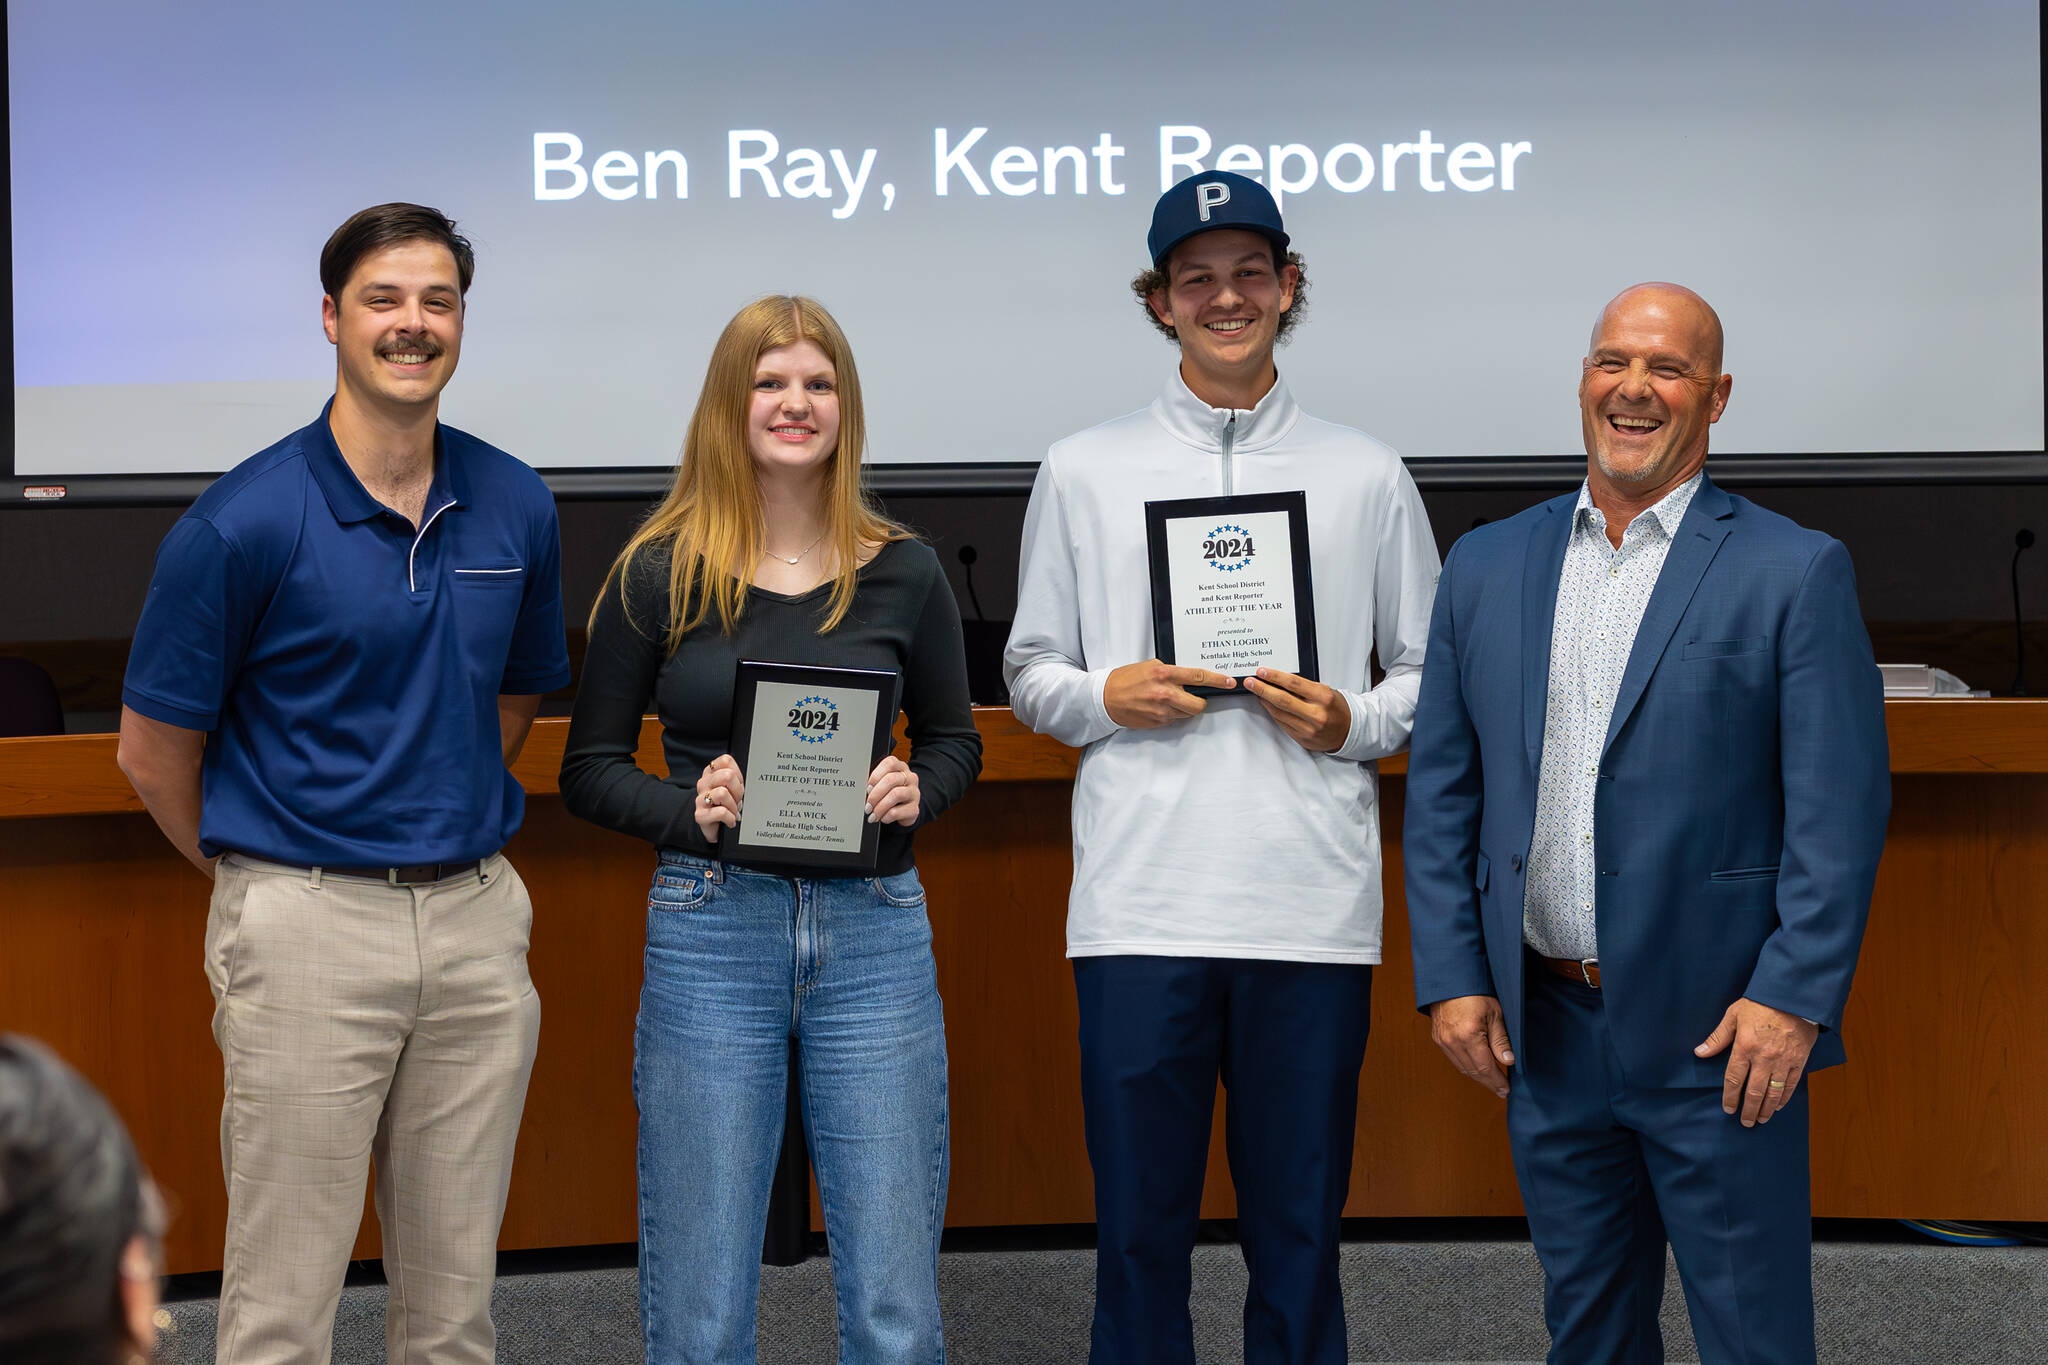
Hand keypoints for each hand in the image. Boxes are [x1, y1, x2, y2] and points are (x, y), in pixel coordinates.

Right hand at [694, 754, 743, 839]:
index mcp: (711, 773)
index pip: (726, 761)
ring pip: (723, 793)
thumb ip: (736, 778)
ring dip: (733, 806)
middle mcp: (704, 783)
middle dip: (738, 791)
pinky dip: (730, 818)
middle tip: (737, 800)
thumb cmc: (725, 805)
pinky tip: (730, 821)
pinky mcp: (700, 815)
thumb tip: (751, 776)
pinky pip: (721, 812)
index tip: (737, 786)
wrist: (713, 827)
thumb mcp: (732, 788)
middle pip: (727, 776)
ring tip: (732, 812)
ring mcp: (700, 799)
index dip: (737, 774)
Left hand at [866, 755, 919, 826]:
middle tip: (867, 806)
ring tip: (873, 814)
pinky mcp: (915, 809)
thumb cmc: (890, 794)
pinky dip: (886, 816)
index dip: (876, 776)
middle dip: (875, 794)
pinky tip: (883, 818)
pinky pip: (898, 811)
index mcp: (900, 767)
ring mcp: (914, 793)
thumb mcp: (883, 784)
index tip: (867, 788)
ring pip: (896, 794)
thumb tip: (861, 790)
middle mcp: (910, 778)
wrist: (904, 811)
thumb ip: (874, 782)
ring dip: (880, 807)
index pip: (890, 764)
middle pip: (891, 779)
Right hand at [1103, 659, 1233, 727]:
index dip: (1217, 680)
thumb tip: (1188, 677)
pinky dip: (1171, 714)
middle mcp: (1165, 693)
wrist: (1105, 698)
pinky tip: (1158, 706)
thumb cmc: (1126, 679)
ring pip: (1187, 713)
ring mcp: (1161, 711)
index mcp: (1164, 674)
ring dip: (1184, 707)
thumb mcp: (1150, 666)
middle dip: (1200, 701)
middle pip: (1198, 704)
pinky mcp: (1157, 722)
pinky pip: (1173, 719)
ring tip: (1170, 699)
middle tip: (1196, 696)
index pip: (1198, 677)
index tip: (1229, 682)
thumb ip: (1170, 671)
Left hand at [1244, 668, 1349, 751]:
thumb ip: (1305, 688)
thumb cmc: (1337, 708)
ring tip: (1255, 690)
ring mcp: (1308, 728)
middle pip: (1282, 699)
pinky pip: (1281, 722)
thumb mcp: (1326, 692)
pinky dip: (1272, 712)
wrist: (1349, 732)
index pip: (1294, 683)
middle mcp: (1316, 714)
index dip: (1275, 677)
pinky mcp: (1302, 738)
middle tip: (1250, 682)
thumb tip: (1279, 680)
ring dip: (1264, 700)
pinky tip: (1266, 703)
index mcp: (1323, 698)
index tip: (1262, 671)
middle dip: (1262, 689)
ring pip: (1279, 712)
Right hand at [1428, 995, 1513, 1097]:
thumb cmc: (1474, 993)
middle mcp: (1452, 1042)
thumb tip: (1508, 1061)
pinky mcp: (1438, 1039)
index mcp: (1468, 1036)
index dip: (1497, 1081)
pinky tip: (1476, 1067)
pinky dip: (1466, 1066)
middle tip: (1501, 1090)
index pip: (1485, 1068)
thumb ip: (1501, 1040)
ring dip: (1478, 1077)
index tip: (1506, 1089)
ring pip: (1462, 1068)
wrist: (1449, 980)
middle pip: (1473, 1072)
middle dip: (1489, 1083)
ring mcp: (1443, 1041)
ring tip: (1492, 1081)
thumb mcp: (1495, 1014)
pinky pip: (1454, 1059)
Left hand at [1695, 998, 1818, 1125]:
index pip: (1734, 1078)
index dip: (1730, 1096)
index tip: (1728, 1108)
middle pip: (1754, 1091)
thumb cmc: (1760, 1003)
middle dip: (1749, 1109)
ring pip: (1774, 1092)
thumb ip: (1717, 1038)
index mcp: (1745, 1046)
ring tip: (1761, 1119)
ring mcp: (1783, 1060)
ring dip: (1767, 1108)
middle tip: (1745, 1122)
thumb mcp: (1733, 1015)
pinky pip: (1791, 1084)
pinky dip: (1784, 1098)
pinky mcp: (1799, 1060)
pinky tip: (1778, 1106)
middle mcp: (1764, 1057)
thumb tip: (1700, 1052)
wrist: (1792, 996)